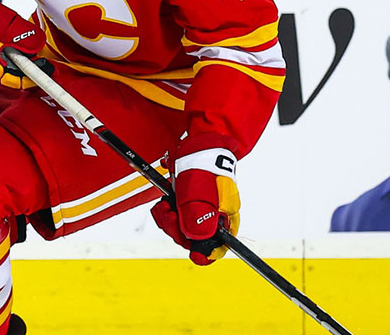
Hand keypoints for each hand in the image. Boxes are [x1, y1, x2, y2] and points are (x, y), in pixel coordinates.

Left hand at [149, 133, 239, 264]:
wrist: (200, 140)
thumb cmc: (203, 163)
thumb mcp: (198, 192)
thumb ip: (198, 219)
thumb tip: (199, 247)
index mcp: (225, 219)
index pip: (215, 249)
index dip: (198, 249)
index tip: (181, 235)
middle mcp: (216, 218)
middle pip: (194, 239)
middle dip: (176, 228)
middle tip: (167, 210)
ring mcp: (204, 210)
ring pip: (183, 228)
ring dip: (169, 218)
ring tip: (165, 202)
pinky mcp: (192, 203)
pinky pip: (178, 216)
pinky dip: (168, 210)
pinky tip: (166, 198)